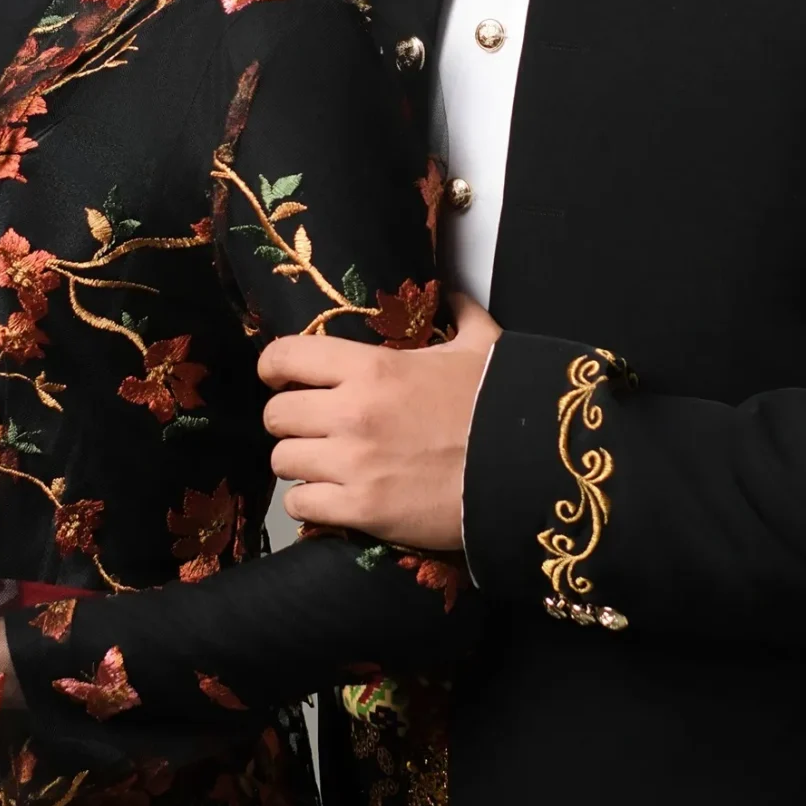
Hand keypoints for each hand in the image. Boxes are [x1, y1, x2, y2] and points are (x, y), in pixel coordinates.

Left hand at [257, 292, 499, 550]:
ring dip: (299, 464)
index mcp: (373, 368)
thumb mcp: (485, 347)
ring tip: (323, 466)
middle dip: (290, 421)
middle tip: (312, 428)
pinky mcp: (362, 511)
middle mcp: (352, 413)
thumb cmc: (503, 405)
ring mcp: (354, 465)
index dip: (274, 367)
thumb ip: (461, 315)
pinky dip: (310, 503)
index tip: (279, 377)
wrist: (531, 471)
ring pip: (283, 462)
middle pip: (277, 415)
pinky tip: (331, 499)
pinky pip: (301, 506)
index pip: (286, 356)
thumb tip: (453, 294)